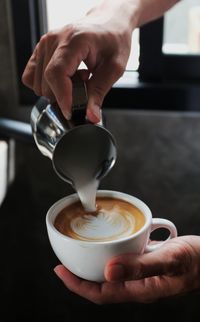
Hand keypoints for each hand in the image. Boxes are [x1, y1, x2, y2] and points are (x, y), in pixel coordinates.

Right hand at [22, 1, 136, 121]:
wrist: (109, 22)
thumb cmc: (114, 39)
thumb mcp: (115, 68)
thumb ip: (100, 93)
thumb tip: (90, 116)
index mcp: (74, 40)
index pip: (56, 73)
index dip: (62, 97)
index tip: (71, 112)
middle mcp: (54, 39)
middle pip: (46, 83)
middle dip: (64, 95)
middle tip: (84, 85)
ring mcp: (44, 43)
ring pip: (37, 84)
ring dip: (56, 90)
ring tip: (76, 78)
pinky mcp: (40, 50)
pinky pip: (31, 77)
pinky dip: (45, 85)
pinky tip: (63, 78)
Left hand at [54, 236, 199, 303]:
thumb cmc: (194, 261)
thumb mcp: (169, 260)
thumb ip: (141, 267)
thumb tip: (109, 271)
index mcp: (140, 290)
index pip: (101, 293)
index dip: (78, 285)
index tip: (60, 271)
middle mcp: (136, 284)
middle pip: (101, 285)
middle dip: (80, 277)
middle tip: (64, 262)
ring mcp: (140, 275)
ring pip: (110, 274)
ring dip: (93, 265)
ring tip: (79, 253)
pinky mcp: (144, 263)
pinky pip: (121, 262)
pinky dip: (109, 255)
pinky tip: (106, 244)